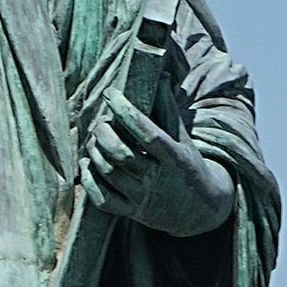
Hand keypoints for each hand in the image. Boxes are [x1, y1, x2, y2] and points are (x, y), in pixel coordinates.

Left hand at [85, 90, 232, 237]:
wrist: (200, 209)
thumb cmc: (187, 164)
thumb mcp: (183, 138)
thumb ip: (168, 109)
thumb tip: (159, 74)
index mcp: (174, 158)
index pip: (146, 133)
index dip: (126, 112)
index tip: (112, 93)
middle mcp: (158, 179)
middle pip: (121, 154)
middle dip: (104, 134)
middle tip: (101, 122)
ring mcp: (142, 198)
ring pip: (109, 173)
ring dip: (94, 152)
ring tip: (93, 138)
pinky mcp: (130, 212)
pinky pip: (101, 198)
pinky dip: (89, 179)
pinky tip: (87, 162)